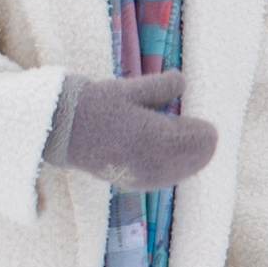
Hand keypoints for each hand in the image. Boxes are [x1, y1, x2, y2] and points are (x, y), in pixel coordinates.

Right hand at [45, 71, 216, 192]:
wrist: (63, 132)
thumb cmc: (97, 105)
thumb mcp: (132, 88)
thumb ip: (163, 86)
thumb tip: (184, 81)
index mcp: (160, 137)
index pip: (204, 140)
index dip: (204, 127)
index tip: (197, 118)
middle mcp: (157, 162)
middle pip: (200, 158)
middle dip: (199, 141)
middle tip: (190, 126)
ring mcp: (146, 177)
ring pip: (186, 171)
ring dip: (189, 155)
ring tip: (177, 137)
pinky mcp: (135, 184)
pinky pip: (168, 179)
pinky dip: (174, 167)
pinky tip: (165, 154)